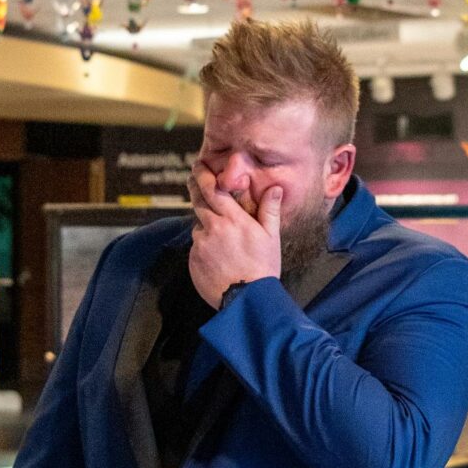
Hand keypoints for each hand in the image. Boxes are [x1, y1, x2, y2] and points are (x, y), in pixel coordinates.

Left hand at [188, 163, 281, 308]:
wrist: (246, 301)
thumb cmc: (262, 269)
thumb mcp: (271, 238)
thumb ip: (269, 210)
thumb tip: (274, 188)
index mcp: (233, 220)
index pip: (212, 189)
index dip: (203, 176)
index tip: (198, 166)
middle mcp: (213, 228)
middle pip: (198, 202)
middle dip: (196, 190)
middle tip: (194, 180)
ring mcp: (200, 245)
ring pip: (198, 226)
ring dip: (206, 225)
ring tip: (223, 239)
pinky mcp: (193, 260)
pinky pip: (196, 246)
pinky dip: (204, 246)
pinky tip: (219, 257)